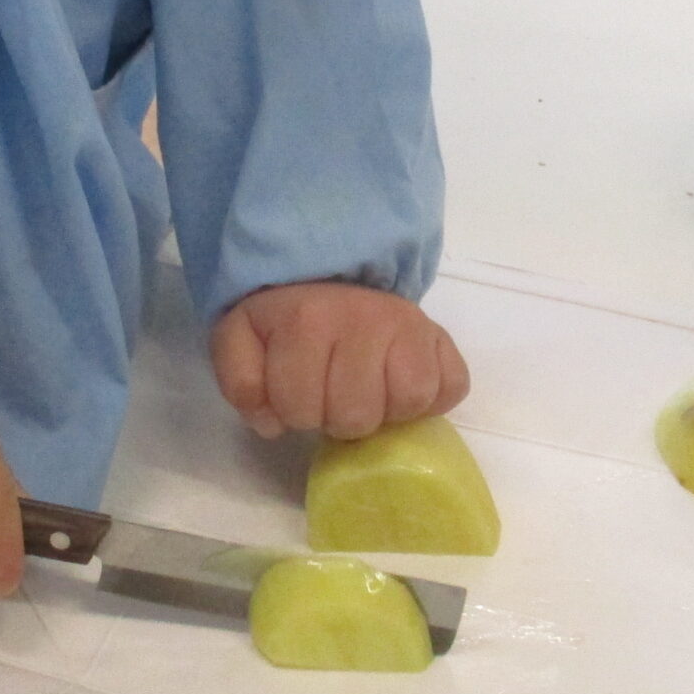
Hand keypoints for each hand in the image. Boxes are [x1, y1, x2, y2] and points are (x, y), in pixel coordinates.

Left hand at [210, 282, 469, 440]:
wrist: (329, 269)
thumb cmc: (284, 316)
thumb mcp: (240, 338)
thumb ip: (241, 383)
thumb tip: (272, 425)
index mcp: (306, 322)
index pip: (300, 410)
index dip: (293, 413)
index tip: (296, 391)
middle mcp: (364, 320)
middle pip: (358, 416)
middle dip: (338, 417)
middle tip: (333, 393)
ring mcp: (410, 326)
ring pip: (409, 402)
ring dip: (386, 411)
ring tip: (368, 392)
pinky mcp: (442, 336)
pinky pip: (452, 387)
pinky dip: (431, 399)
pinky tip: (401, 385)